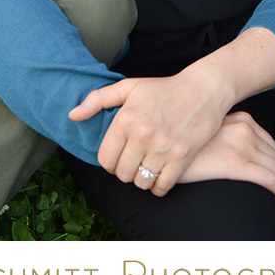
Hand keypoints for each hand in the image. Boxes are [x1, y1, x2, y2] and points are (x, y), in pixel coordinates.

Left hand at [68, 68, 233, 196]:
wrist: (202, 90)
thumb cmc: (162, 88)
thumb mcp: (127, 87)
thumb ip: (96, 100)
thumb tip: (72, 115)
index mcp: (125, 119)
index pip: (105, 158)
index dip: (107, 163)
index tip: (114, 159)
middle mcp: (142, 135)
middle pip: (122, 173)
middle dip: (123, 172)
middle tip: (129, 165)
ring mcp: (163, 147)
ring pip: (140, 182)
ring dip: (140, 180)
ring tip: (143, 170)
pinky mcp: (182, 157)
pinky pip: (163, 185)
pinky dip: (157, 187)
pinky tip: (157, 180)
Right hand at [180, 112, 274, 209]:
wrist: (161, 153)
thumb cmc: (181, 146)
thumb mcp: (207, 133)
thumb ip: (225, 137)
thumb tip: (238, 155)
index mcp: (239, 119)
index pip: (270, 144)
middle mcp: (243, 128)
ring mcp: (241, 144)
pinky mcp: (237, 163)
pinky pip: (271, 181)